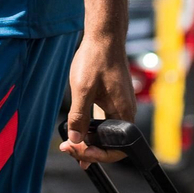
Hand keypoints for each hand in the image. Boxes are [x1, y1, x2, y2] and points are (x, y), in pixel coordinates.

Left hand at [58, 35, 136, 167]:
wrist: (104, 36)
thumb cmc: (96, 60)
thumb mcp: (82, 90)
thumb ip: (78, 117)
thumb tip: (76, 140)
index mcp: (123, 113)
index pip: (116, 150)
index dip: (96, 155)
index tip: (77, 152)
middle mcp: (125, 112)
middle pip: (110, 143)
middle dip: (89, 149)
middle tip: (68, 148)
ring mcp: (120, 105)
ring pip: (106, 132)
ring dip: (89, 139)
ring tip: (71, 143)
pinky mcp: (114, 98)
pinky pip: (104, 121)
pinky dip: (92, 128)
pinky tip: (80, 129)